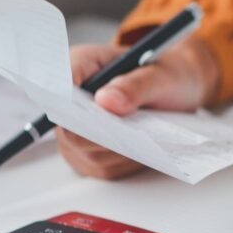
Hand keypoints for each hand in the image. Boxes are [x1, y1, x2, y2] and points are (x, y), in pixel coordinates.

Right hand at [55, 37, 218, 178]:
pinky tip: (146, 150)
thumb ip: (135, 85)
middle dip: (104, 135)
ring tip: (148, 138)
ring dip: (121, 151)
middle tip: (137, 134)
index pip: (56, 84)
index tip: (96, 115)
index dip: (67, 103)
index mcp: (81, 65)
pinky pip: (104, 168)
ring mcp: (75, 131)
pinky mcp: (89, 154)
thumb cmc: (165, 75)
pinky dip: (127, 162)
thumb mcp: (160, 75)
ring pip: (88, 154)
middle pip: (71, 130)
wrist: (176, 89)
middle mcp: (70, 100)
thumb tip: (106, 101)